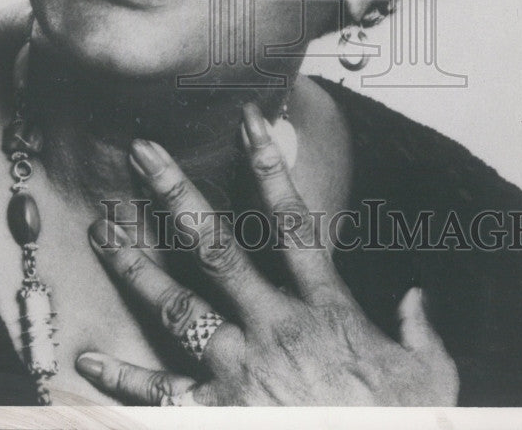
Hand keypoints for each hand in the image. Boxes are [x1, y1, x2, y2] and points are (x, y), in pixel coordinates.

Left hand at [76, 103, 458, 405]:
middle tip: (143, 155)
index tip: (247, 121)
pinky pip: (161, 394)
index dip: (269, 167)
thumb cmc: (405, 425)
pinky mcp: (218, 417)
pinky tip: (89, 357)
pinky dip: (124, 378)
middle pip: (217, 250)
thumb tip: (417, 298)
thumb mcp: (433, 377)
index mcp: (326, 312)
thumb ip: (420, 331)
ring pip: (179, 309)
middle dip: (177, 196)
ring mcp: (241, 374)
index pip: (293, 222)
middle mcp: (275, 331)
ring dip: (136, 267)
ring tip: (102, 229)